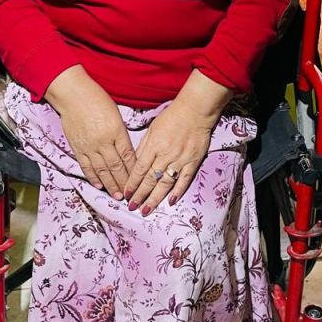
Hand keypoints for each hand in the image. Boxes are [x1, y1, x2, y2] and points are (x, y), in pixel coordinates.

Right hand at [59, 83, 136, 199]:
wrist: (72, 95)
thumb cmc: (96, 99)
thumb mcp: (116, 115)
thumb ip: (121, 134)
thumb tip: (126, 151)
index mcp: (117, 131)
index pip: (128, 156)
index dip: (134, 171)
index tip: (139, 181)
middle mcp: (104, 142)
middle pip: (116, 167)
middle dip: (124, 183)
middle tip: (130, 195)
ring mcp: (89, 146)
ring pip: (102, 170)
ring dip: (110, 185)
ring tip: (117, 196)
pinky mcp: (77, 148)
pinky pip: (86, 166)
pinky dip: (93, 177)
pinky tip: (99, 185)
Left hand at [123, 97, 212, 213]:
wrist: (195, 111)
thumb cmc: (171, 117)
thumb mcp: (152, 129)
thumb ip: (143, 147)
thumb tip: (135, 163)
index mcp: (153, 146)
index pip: (139, 169)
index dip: (132, 184)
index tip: (126, 194)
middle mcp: (166, 155)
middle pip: (150, 179)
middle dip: (140, 195)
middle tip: (132, 207)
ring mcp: (180, 160)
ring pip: (165, 184)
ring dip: (155, 198)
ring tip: (146, 210)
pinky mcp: (193, 162)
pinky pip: (184, 180)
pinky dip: (178, 192)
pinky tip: (170, 202)